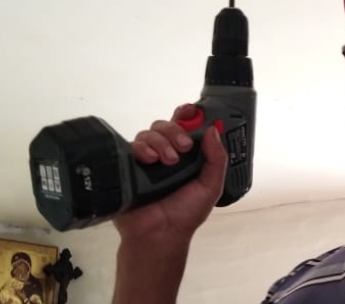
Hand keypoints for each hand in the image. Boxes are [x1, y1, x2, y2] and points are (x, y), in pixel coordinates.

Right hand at [113, 103, 227, 243]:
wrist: (159, 235)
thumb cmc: (186, 213)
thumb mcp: (210, 186)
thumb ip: (216, 159)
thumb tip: (213, 129)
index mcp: (185, 156)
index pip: (184, 127)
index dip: (186, 115)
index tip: (191, 110)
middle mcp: (165, 153)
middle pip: (165, 125)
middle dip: (175, 131)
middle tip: (183, 148)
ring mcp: (145, 159)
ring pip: (149, 133)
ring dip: (160, 142)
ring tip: (167, 161)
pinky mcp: (128, 166)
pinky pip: (132, 146)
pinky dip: (142, 148)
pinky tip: (149, 160)